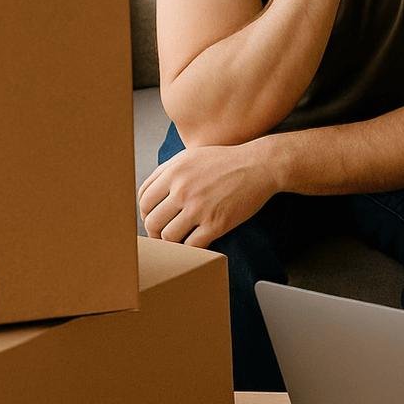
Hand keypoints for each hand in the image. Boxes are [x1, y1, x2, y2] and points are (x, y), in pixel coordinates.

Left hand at [137, 141, 279, 248]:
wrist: (260, 165)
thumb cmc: (226, 161)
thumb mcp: (191, 156)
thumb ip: (166, 172)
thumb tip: (148, 197)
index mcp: (174, 172)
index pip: (143, 201)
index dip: (146, 213)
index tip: (154, 218)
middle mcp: (183, 190)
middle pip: (152, 221)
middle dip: (155, 231)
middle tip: (163, 234)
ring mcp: (199, 208)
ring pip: (168, 236)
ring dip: (172, 242)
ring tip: (180, 239)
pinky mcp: (216, 223)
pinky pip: (192, 245)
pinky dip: (192, 247)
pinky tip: (200, 241)